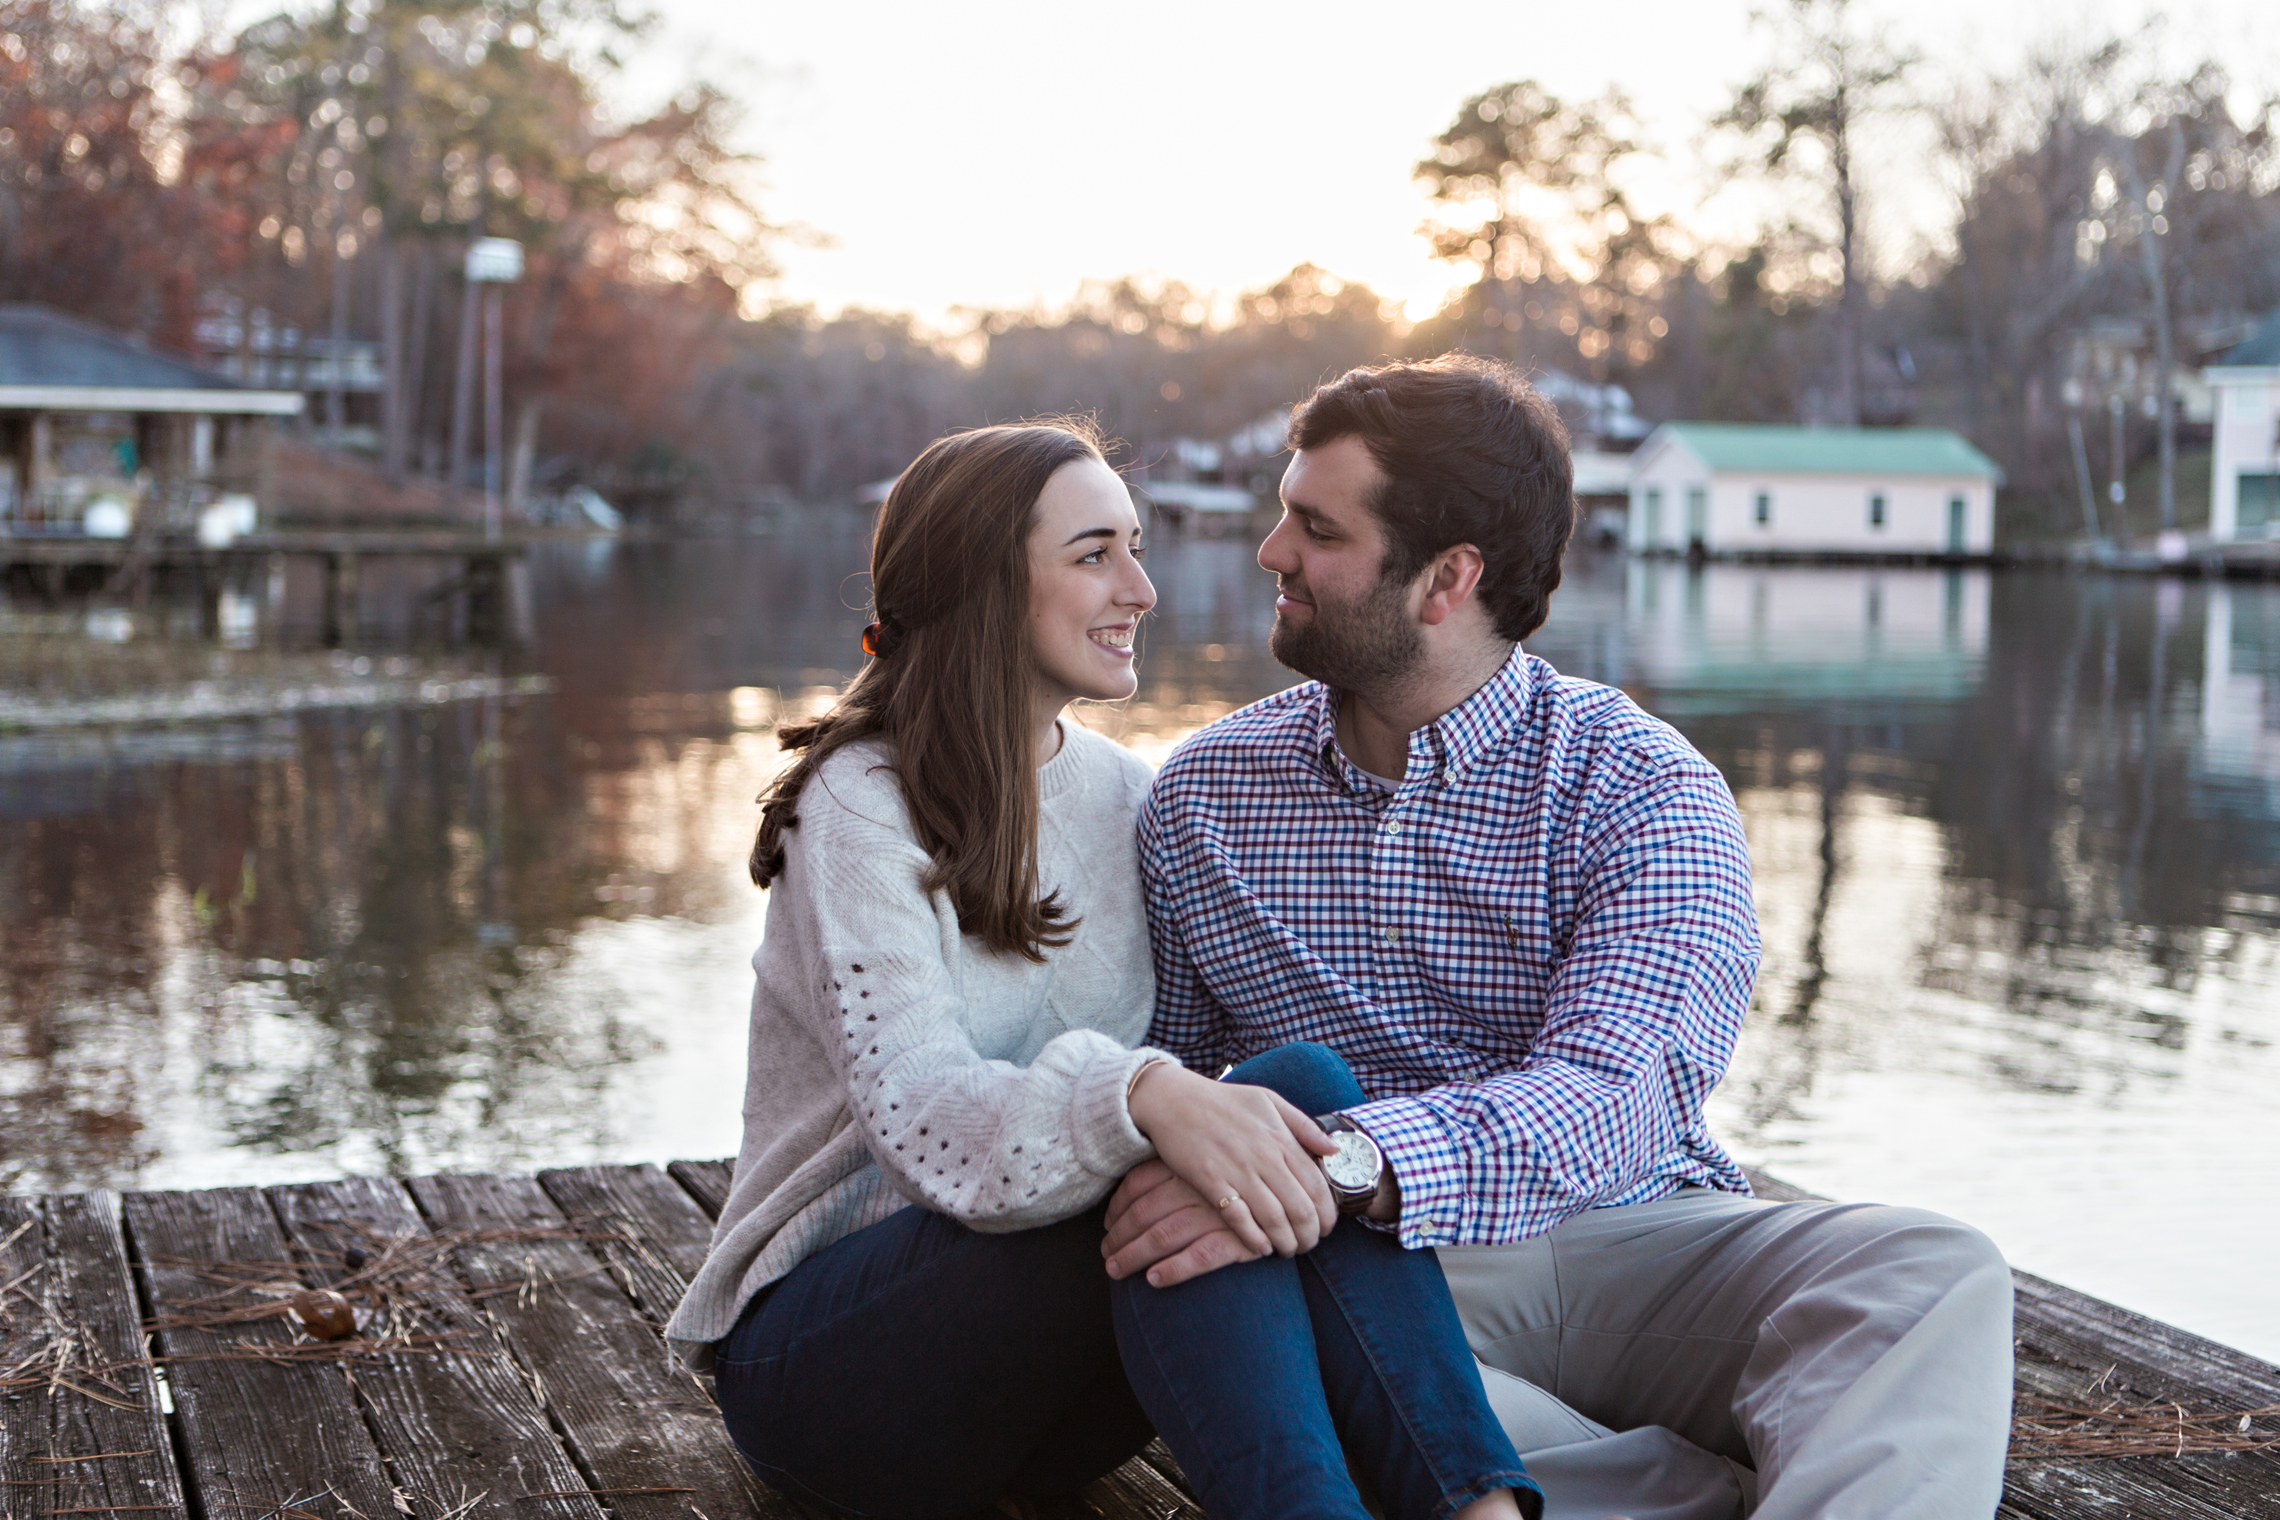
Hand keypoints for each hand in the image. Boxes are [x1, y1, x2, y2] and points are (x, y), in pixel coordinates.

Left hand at [1101, 1160, 1264, 1285]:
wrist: (1301, 1181)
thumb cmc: (1249, 1169)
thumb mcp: (1211, 1158)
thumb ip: (1177, 1168)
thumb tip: (1135, 1192)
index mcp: (1188, 1163)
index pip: (1138, 1183)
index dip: (1117, 1207)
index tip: (1107, 1224)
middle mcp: (1198, 1185)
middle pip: (1143, 1213)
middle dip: (1119, 1237)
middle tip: (1106, 1254)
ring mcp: (1218, 1212)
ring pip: (1163, 1235)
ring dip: (1133, 1256)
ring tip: (1117, 1270)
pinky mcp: (1240, 1238)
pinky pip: (1199, 1256)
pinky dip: (1174, 1269)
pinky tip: (1154, 1280)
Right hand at [1124, 1062, 1339, 1258]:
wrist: (1173, 1099)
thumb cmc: (1224, 1100)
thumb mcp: (1269, 1100)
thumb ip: (1304, 1125)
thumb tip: (1334, 1150)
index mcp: (1280, 1138)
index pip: (1317, 1185)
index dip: (1327, 1213)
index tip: (1327, 1227)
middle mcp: (1264, 1157)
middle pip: (1300, 1208)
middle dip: (1310, 1235)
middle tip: (1309, 1245)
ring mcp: (1237, 1170)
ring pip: (1274, 1218)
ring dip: (1286, 1242)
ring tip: (1288, 1249)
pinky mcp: (1210, 1181)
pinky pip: (1238, 1218)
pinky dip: (1254, 1238)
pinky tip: (1261, 1247)